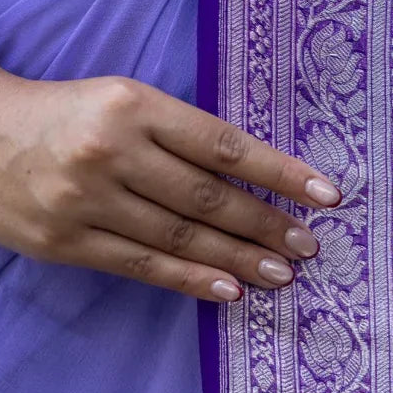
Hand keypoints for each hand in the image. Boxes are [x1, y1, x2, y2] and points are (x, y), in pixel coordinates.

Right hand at [0, 64, 341, 301]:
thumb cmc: (69, 116)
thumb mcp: (124, 102)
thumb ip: (180, 134)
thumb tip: (256, 177)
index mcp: (133, 105)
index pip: (223, 144)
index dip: (280, 172)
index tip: (325, 194)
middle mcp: (112, 152)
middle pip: (206, 197)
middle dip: (265, 224)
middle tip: (309, 244)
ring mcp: (86, 201)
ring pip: (179, 238)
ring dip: (237, 258)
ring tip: (281, 272)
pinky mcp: (66, 242)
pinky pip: (141, 266)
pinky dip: (189, 281)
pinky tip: (229, 290)